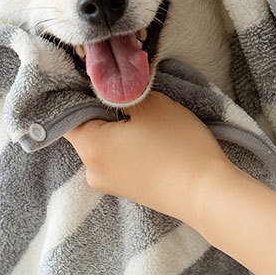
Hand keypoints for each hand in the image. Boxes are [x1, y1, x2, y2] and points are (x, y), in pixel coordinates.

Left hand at [62, 91, 232, 223]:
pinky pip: (119, 160)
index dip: (82, 92)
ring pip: (105, 145)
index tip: (104, 80)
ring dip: (119, 128)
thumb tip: (109, 89)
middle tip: (132, 96)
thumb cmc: (178, 146)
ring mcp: (109, 184)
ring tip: (147, 119)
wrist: (207, 195)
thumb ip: (122, 92)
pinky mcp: (128, 190)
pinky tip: (152, 139)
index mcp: (88, 146)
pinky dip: (129, 146)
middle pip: (86, 130)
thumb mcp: (151, 104)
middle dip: (105, 110)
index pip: (67, 112)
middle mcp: (90, 170)